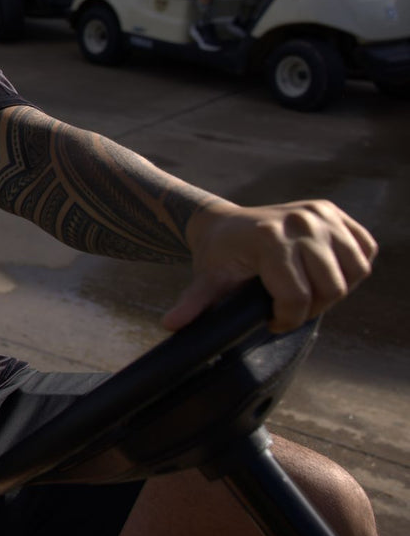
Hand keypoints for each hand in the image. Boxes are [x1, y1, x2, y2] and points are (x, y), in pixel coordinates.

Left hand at [163, 200, 376, 332]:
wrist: (224, 224)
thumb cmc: (218, 256)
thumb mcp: (207, 280)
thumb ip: (195, 303)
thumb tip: (170, 325)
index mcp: (269, 238)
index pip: (297, 296)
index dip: (286, 319)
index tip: (272, 320)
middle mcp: (300, 221)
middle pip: (331, 288)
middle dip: (311, 307)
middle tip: (288, 306)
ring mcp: (320, 213)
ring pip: (355, 272)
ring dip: (335, 289)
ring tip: (306, 290)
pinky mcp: (333, 211)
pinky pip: (365, 250)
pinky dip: (353, 267)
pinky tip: (325, 271)